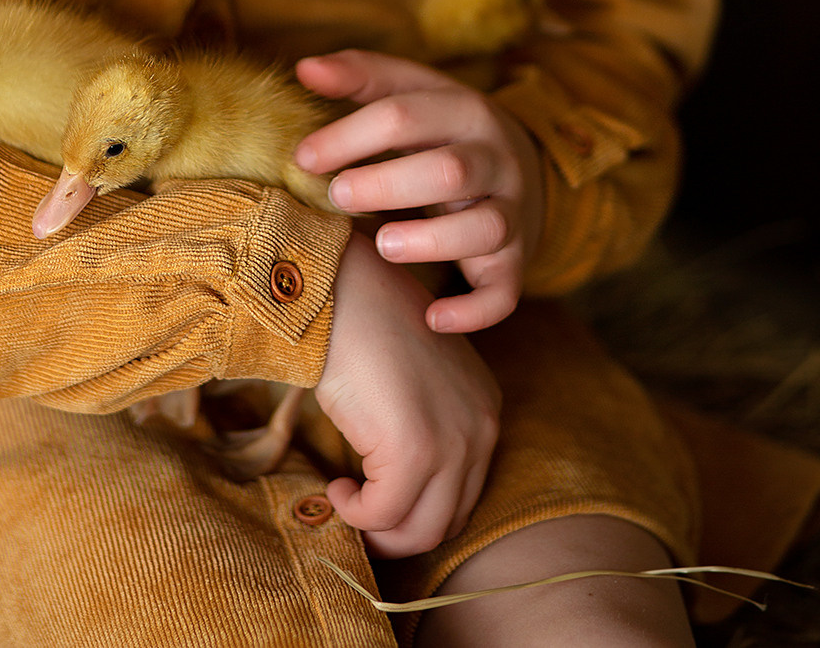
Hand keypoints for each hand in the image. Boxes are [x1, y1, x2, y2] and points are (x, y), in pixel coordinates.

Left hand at [295, 49, 543, 332]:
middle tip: (337, 196)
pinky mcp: (515, 262)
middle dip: (389, 184)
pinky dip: (473, 309)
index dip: (349, 135)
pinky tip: (431, 317)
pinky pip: (505, 292)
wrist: (524, 173)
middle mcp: (495, 161)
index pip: (405, 114)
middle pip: (450, 171)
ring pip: (485, 228)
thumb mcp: (413, 94)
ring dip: (432, 240)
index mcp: (464, 112)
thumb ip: (361, 77)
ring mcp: (511, 213)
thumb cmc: (443, 133)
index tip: (302, 158)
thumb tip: (305, 68)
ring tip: (383, 245)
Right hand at [317, 232, 500, 557]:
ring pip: (422, 528)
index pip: (464, 491)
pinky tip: (335, 487)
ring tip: (346, 501)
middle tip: (358, 514)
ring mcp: (452, 442)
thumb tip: (391, 476)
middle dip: (400, 531)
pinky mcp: (415, 451)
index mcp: (483, 409)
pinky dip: (355, 512)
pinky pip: (383, 513)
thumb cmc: (363, 322)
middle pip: (449, 519)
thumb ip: (419, 420)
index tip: (377, 500)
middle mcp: (481, 428)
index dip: (419, 508)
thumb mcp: (410, 377)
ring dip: (378, 528)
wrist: (342, 289)